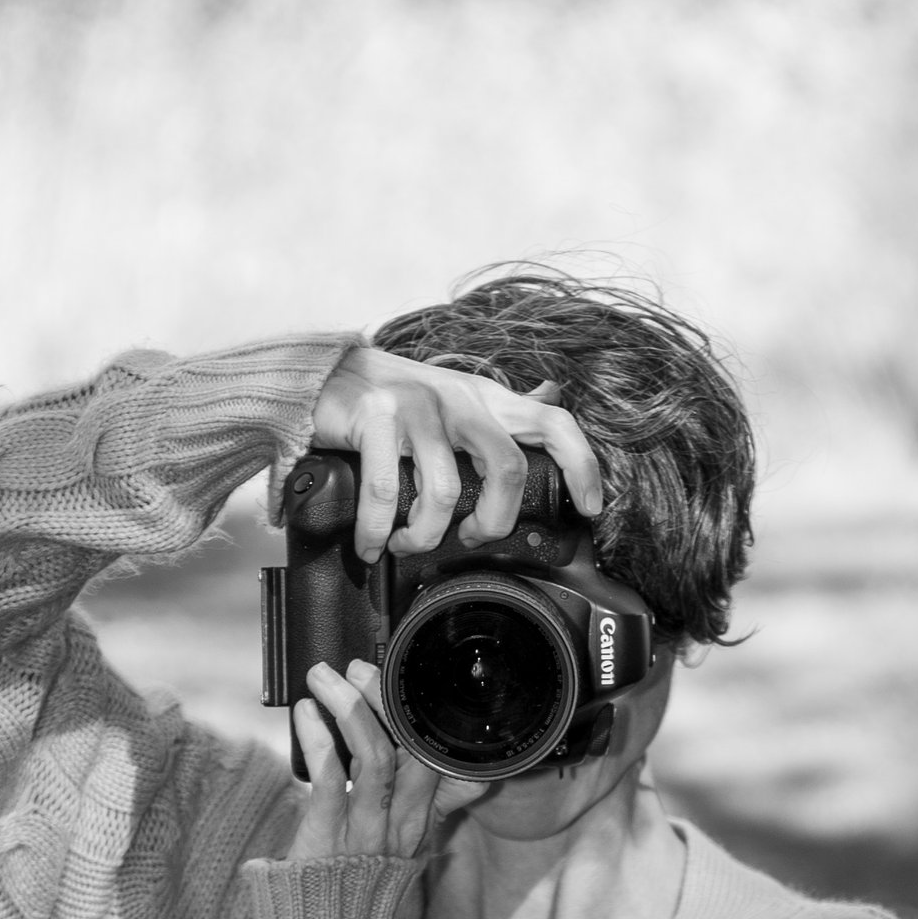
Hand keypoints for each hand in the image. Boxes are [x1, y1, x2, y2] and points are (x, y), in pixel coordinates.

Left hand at [287, 656, 482, 863]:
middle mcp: (404, 823)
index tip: (410, 678)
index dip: (429, 716)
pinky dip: (317, 738)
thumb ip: (434, 805)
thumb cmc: (360, 886)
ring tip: (323, 677)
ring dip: (349, 707)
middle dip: (386, 699)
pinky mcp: (328, 837)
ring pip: (375, 756)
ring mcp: (368, 830)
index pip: (442, 758)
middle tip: (358, 666)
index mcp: (422, 819)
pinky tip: (305, 713)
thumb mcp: (408, 846)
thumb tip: (472, 773)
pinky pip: (329, 779)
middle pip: (412, 748)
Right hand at [308, 342, 603, 564]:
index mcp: (487, 399)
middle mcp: (460, 400)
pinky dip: (377, 530)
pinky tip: (372, 543)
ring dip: (425, 534)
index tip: (590, 506)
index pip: (553, 424)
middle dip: (495, 520)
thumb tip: (551, 401)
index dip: (581, 466)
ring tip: (407, 542)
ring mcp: (418, 408)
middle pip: (507, 468)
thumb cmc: (397, 400)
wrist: (327, 374)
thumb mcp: (458, 398)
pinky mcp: (376, 419)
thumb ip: (500, 411)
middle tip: (474, 538)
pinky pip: (386, 492)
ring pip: (445, 491)